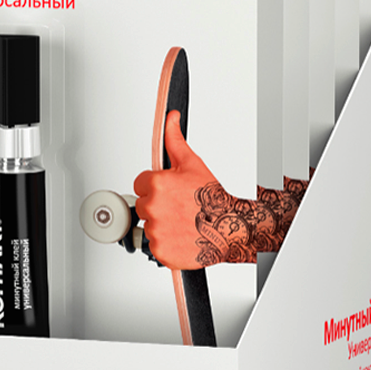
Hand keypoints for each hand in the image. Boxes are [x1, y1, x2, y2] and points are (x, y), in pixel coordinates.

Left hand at [134, 111, 219, 270]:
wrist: (230, 227)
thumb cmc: (213, 198)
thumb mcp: (192, 163)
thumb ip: (174, 140)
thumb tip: (170, 119)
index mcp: (156, 184)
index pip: (140, 183)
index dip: (154, 187)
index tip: (169, 192)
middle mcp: (152, 207)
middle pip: (143, 205)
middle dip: (157, 206)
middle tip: (178, 208)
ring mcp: (155, 231)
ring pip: (148, 226)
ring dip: (161, 225)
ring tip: (181, 222)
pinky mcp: (159, 250)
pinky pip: (154, 245)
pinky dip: (165, 244)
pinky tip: (180, 236)